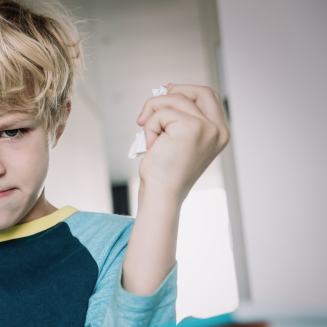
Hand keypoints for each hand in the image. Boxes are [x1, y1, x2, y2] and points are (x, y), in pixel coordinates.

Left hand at [121, 84, 229, 295]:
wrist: (162, 194)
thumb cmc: (166, 172)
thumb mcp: (178, 140)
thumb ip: (179, 117)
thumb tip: (167, 91)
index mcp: (219, 132)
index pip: (208, 97)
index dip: (186, 90)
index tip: (167, 91)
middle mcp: (217, 129)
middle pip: (196, 92)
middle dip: (170, 95)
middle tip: (149, 111)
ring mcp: (206, 127)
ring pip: (173, 100)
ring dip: (153, 116)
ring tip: (150, 139)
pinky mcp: (190, 127)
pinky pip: (161, 113)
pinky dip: (149, 126)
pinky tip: (152, 144)